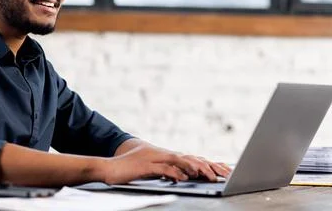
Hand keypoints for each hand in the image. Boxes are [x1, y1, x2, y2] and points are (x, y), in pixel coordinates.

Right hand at [102, 144, 230, 184]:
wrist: (107, 167)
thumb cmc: (127, 170)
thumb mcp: (149, 169)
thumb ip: (165, 170)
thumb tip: (180, 176)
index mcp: (163, 155)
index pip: (189, 158)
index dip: (207, 164)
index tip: (222, 170)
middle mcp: (161, 154)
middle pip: (189, 157)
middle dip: (207, 165)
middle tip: (223, 174)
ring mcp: (153, 158)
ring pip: (179, 160)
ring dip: (195, 167)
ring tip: (209, 175)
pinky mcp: (145, 166)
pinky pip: (163, 169)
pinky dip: (174, 173)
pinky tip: (184, 177)